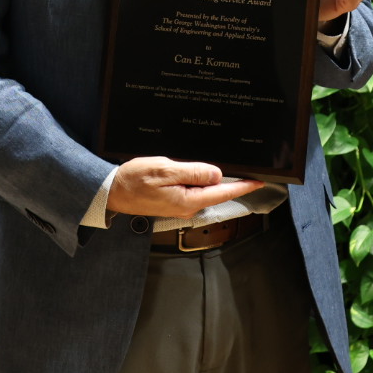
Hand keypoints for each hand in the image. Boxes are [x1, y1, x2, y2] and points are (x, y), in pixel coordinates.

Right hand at [106, 157, 263, 218]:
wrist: (113, 192)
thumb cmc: (135, 181)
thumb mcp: (166, 170)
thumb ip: (193, 172)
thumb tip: (217, 175)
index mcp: (189, 200)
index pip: (223, 192)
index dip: (243, 186)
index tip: (259, 181)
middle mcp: (188, 206)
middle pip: (216, 191)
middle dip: (229, 180)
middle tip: (243, 168)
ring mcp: (181, 205)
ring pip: (204, 189)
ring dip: (209, 178)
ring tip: (208, 166)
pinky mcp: (175, 201)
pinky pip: (193, 189)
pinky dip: (197, 179)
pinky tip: (191, 170)